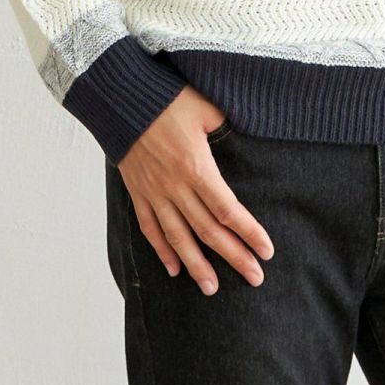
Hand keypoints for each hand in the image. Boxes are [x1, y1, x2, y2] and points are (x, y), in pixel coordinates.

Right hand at [118, 86, 273, 294]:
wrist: (118, 96)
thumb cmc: (165, 97)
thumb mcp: (204, 106)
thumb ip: (227, 127)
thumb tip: (250, 134)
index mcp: (197, 167)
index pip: (228, 210)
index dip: (249, 233)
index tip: (266, 252)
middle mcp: (175, 186)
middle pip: (209, 231)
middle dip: (234, 257)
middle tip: (255, 279)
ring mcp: (155, 193)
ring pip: (178, 238)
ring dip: (197, 266)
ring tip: (212, 289)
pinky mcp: (138, 193)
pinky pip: (150, 228)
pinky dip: (162, 251)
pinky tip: (174, 270)